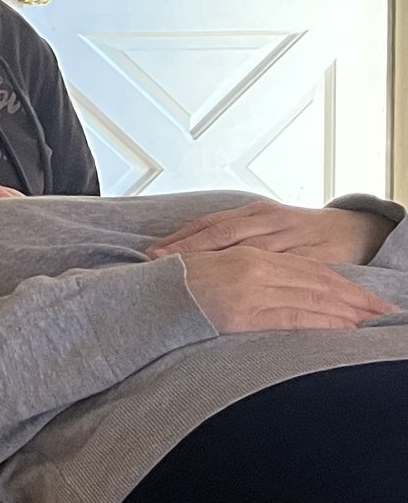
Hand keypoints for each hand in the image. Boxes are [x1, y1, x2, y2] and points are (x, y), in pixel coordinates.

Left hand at [149, 200, 390, 268]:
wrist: (350, 230)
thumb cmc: (299, 234)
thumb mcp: (264, 230)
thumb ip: (232, 240)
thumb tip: (187, 255)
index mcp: (253, 213)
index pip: (210, 223)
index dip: (181, 237)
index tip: (152, 252)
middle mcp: (269, 220)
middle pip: (223, 232)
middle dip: (191, 247)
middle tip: (160, 262)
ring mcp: (292, 236)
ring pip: (252, 248)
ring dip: (221, 262)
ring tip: (191, 276)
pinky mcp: (315, 255)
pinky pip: (288, 268)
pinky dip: (268, 278)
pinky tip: (246, 289)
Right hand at [177, 246, 394, 332]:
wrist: (140, 295)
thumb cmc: (173, 288)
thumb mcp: (213, 273)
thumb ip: (245, 277)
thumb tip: (275, 292)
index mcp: (248, 255)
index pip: (308, 269)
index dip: (341, 282)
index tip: (366, 296)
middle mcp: (253, 267)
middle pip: (317, 281)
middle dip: (356, 296)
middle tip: (385, 309)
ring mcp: (249, 288)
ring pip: (311, 298)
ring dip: (348, 311)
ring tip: (374, 320)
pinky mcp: (242, 312)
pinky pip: (292, 317)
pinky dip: (322, 322)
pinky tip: (343, 328)